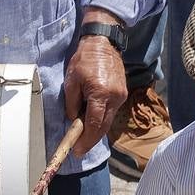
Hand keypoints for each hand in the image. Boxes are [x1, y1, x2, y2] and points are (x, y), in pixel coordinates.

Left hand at [64, 29, 126, 155]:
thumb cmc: (84, 60)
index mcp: (100, 94)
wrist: (104, 44)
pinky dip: (101, 119)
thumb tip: (73, 120)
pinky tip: (92, 121)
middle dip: (91, 140)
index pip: (93, 124)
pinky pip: (111, 112)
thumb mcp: (71, 81)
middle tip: (79, 149)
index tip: (77, 151)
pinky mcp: (122, 94)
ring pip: (108, 121)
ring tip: (82, 136)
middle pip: (103, 127)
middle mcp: (114, 97)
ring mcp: (121, 96)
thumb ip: (71, 104)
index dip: (85, 140)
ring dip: (96, 130)